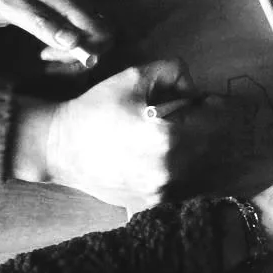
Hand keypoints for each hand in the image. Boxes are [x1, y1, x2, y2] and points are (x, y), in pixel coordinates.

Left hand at [0, 0, 114, 68]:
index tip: (53, 58)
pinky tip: (45, 46)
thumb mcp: (4, 4)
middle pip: (99, 30)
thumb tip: (74, 42)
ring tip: (44, 55)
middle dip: (82, 52)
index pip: (99, 29)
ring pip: (88, 27)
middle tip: (48, 59)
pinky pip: (74, 23)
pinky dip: (67, 40)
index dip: (85, 51)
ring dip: (74, 48)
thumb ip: (40, 22)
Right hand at [8, 60, 213, 209]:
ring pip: (191, 164)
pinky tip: (146, 155)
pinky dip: (169, 166)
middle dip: (196, 126)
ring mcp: (159, 189)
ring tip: (155, 135)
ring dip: (184, 148)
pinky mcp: (148, 201)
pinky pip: (174, 180)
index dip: (211, 106)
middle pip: (206, 143)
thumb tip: (194, 87)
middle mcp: (168, 168)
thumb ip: (172, 71)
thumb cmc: (94, 110)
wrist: (58, 147)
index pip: (214, 120)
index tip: (205, 100)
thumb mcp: (132, 77)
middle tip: (174, 115)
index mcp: (168, 137)